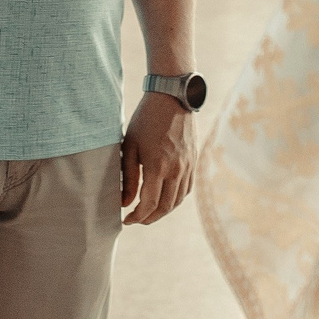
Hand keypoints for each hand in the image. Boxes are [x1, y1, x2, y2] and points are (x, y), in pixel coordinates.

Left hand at [121, 93, 194, 225]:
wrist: (172, 98)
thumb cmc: (145, 120)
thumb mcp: (130, 146)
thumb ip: (127, 177)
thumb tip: (125, 202)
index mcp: (157, 166)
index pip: (149, 204)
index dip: (137, 217)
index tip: (126, 220)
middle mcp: (176, 169)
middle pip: (165, 207)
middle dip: (149, 218)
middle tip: (136, 219)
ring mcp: (188, 166)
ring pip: (177, 201)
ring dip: (163, 211)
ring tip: (149, 212)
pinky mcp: (194, 161)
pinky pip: (187, 189)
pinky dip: (175, 199)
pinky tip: (165, 198)